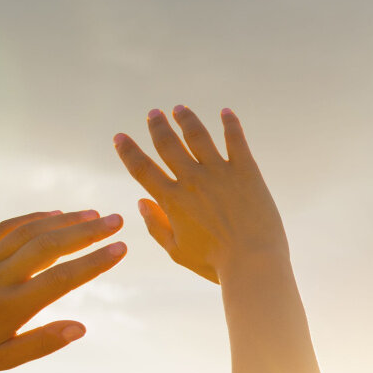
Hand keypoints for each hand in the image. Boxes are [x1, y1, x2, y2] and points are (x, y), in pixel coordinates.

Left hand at [0, 210, 124, 372]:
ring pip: (31, 232)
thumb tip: (80, 328)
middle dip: (88, 232)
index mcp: (11, 307)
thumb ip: (41, 344)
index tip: (120, 249)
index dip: (94, 262)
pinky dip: (32, 218)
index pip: (63, 279)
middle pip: (52, 246)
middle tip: (117, 221)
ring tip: (93, 214)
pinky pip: (6, 227)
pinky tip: (54, 214)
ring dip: (65, 220)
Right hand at [113, 107, 286, 283]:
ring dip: (186, 120)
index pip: (142, 169)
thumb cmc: (215, 263)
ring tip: (179, 109)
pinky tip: (225, 113)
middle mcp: (192, 180)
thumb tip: (141, 202)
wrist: (253, 262)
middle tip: (153, 114)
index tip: (119, 137)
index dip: (128, 151)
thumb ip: (157, 226)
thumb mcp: (177, 251)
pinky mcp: (246, 171)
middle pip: (168, 145)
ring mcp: (219, 172)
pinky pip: (235, 140)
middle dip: (158, 127)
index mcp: (172, 201)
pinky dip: (230, 124)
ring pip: (197, 136)